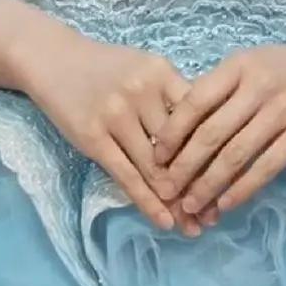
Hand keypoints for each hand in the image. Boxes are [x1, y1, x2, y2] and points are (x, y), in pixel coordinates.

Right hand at [21, 31, 220, 235]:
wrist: (53, 59)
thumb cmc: (106, 67)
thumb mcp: (145, 68)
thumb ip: (173, 97)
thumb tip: (210, 140)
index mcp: (161, 72)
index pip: (199, 117)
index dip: (216, 151)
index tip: (232, 179)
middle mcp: (142, 92)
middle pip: (180, 146)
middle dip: (201, 182)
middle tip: (215, 213)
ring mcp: (116, 115)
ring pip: (155, 168)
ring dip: (176, 201)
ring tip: (193, 226)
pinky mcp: (93, 137)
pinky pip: (127, 177)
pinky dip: (148, 203)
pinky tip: (165, 222)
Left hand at [152, 37, 285, 216]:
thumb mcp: (249, 66)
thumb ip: (220, 92)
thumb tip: (178, 135)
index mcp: (238, 66)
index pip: (195, 101)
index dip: (172, 133)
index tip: (155, 158)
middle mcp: (258, 86)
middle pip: (211, 133)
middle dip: (183, 166)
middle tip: (165, 190)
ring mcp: (282, 111)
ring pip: (235, 155)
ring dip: (208, 185)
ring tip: (190, 204)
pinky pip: (265, 168)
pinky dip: (241, 190)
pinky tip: (225, 204)